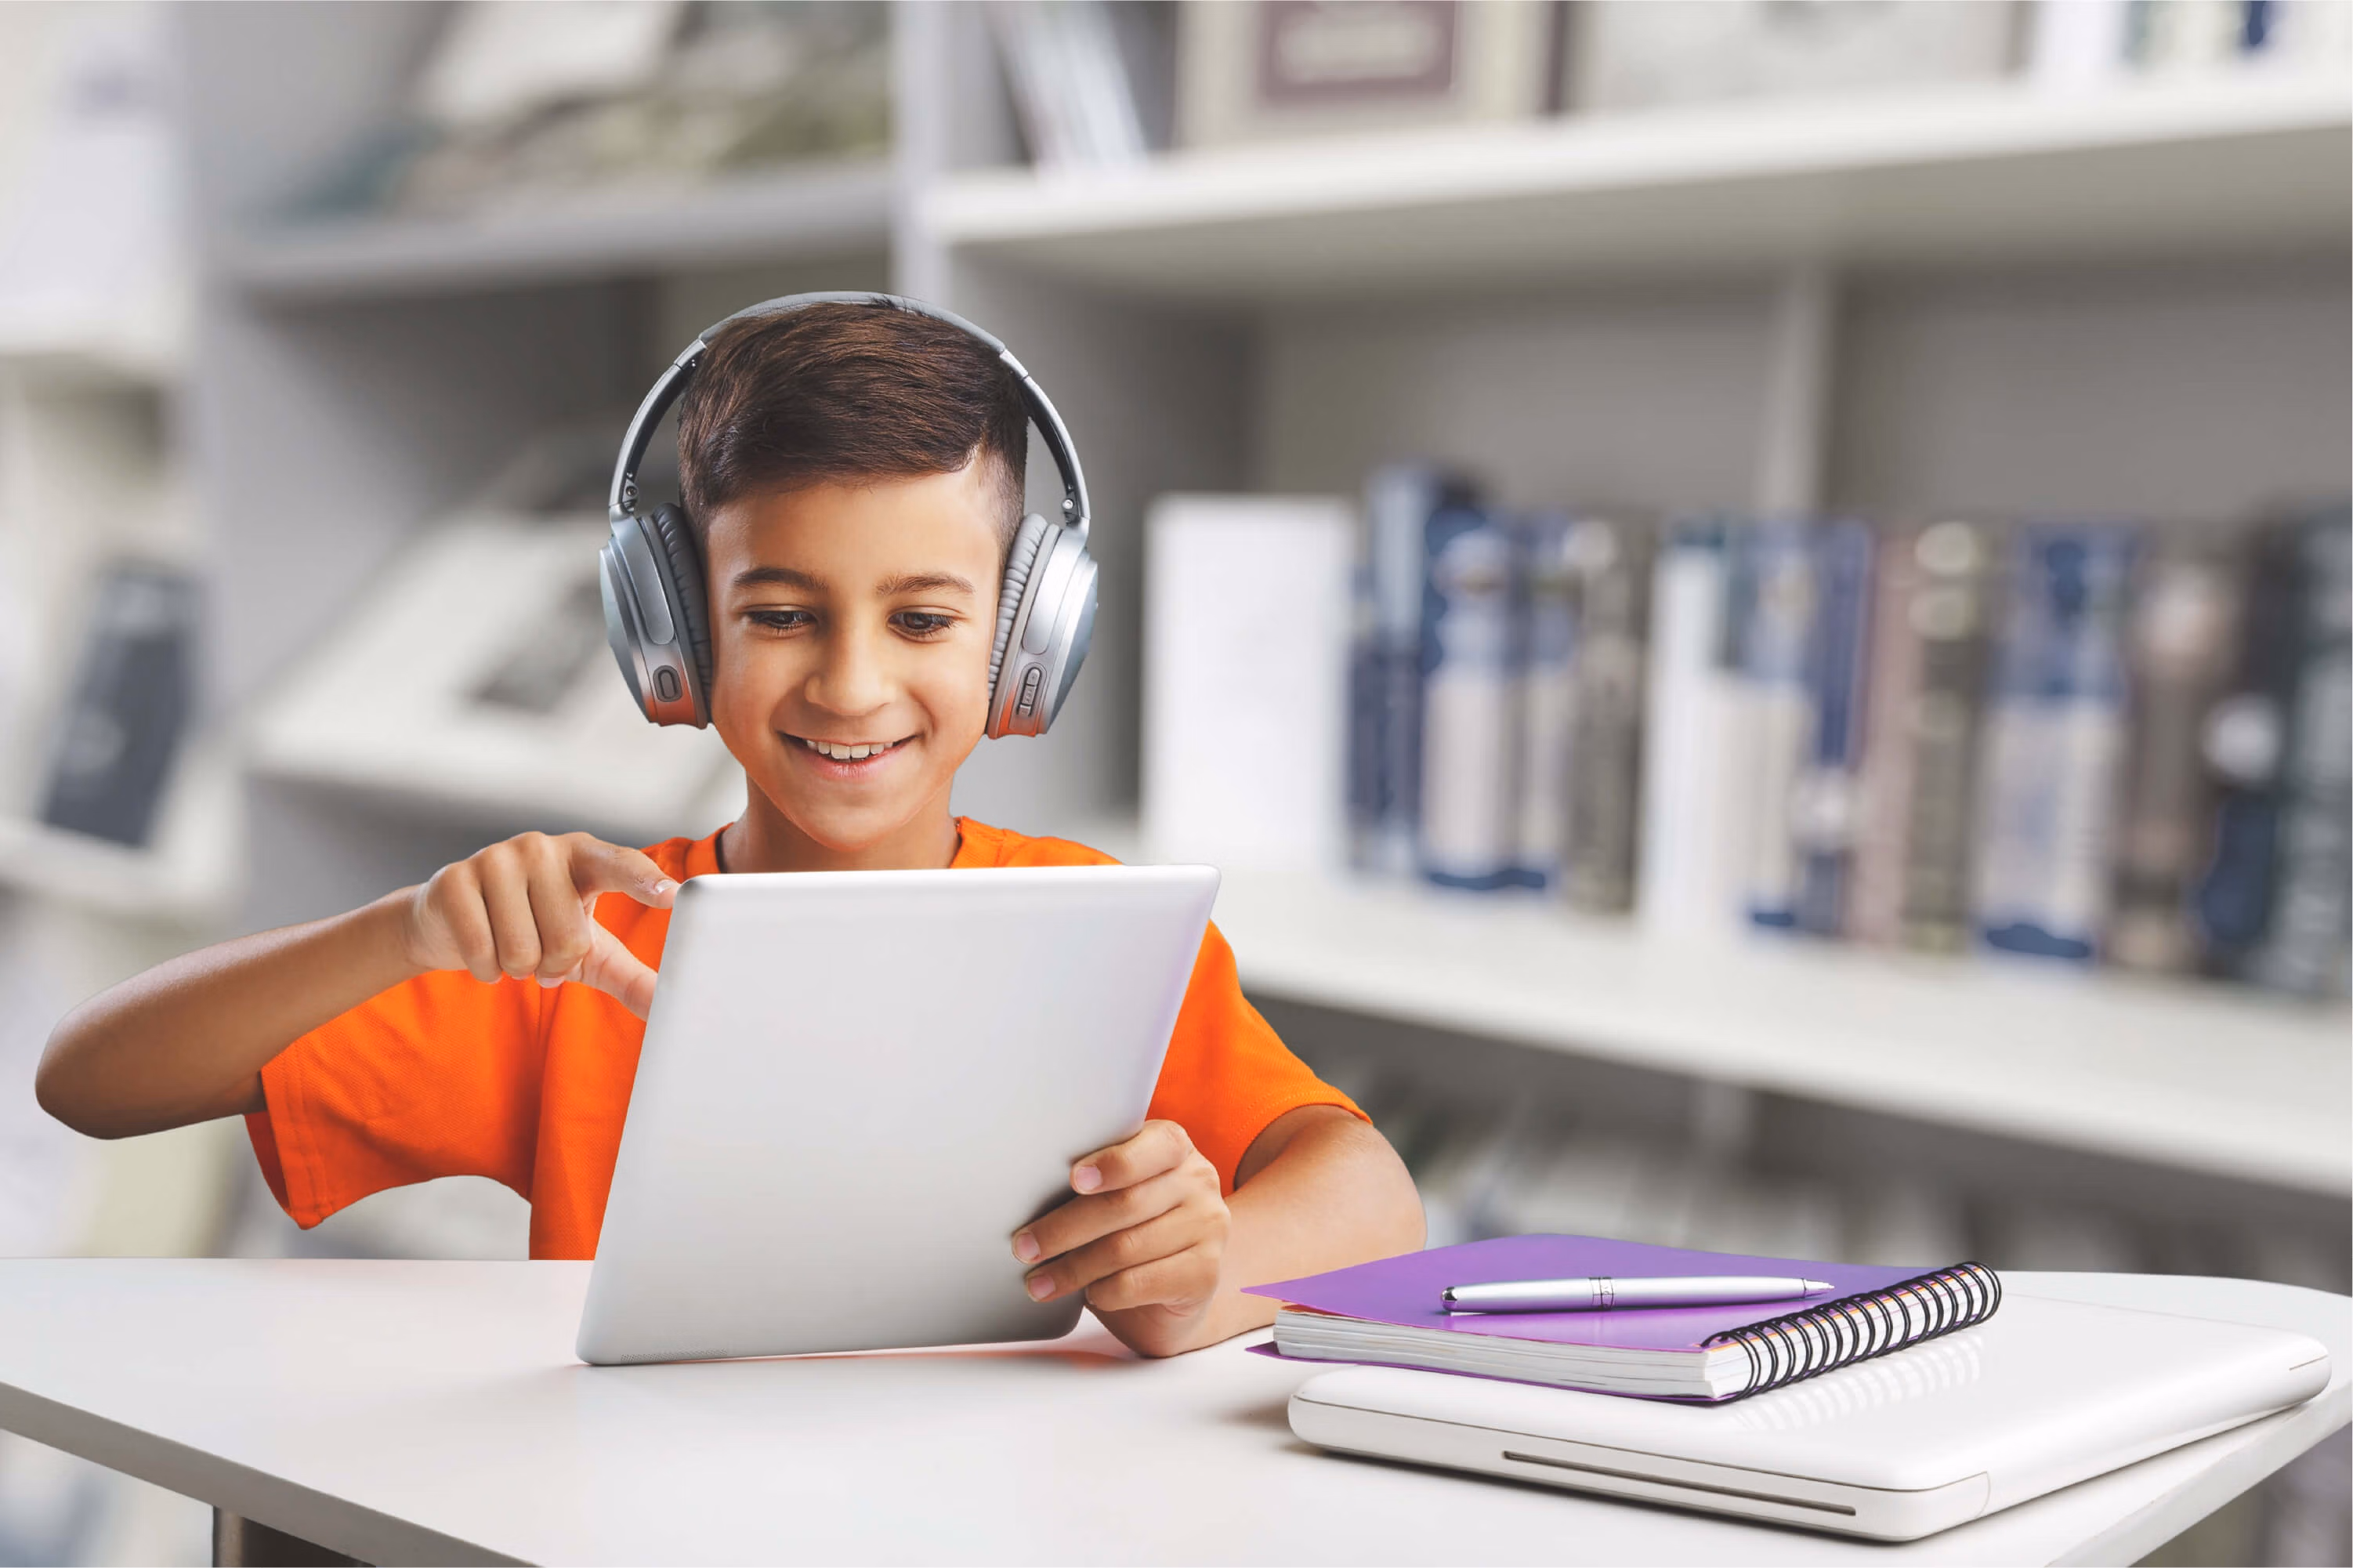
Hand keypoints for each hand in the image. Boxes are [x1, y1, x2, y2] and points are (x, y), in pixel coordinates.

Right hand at [403, 832, 676, 1017]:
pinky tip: (484, 952)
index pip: (621, 865)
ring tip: (512, 948)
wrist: (453, 923)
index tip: (674, 894)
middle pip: (570, 937)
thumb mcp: (588, 952)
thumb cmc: (534, 929)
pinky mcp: (455, 880)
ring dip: (519, 969)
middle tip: (541, 954)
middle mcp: (543, 848)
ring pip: (523, 949)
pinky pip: (481, 950)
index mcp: (585, 857)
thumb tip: (668, 1007)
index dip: (646, 881)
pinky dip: (486, 969)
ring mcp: (496, 858)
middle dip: (556, 965)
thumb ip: (630, 975)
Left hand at [1011, 1120, 1229, 1356]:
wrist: (1174, 1291)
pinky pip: (1140, 1283)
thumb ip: (1090, 1184)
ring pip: (1127, 1247)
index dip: (1113, 1163)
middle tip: (1024, 1247)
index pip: (1155, 1145)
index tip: (1073, 1180)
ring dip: (1073, 1268)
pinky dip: (1105, 1292)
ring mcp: (1208, 1228)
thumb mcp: (1114, 1195)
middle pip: (1126, 1203)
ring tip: (1038, 1282)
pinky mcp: (1205, 1275)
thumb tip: (1024, 1195)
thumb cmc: (1130, 1230)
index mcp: (1173, 1147)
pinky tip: (1088, 1295)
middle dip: (1065, 1228)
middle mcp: (1199, 1181)